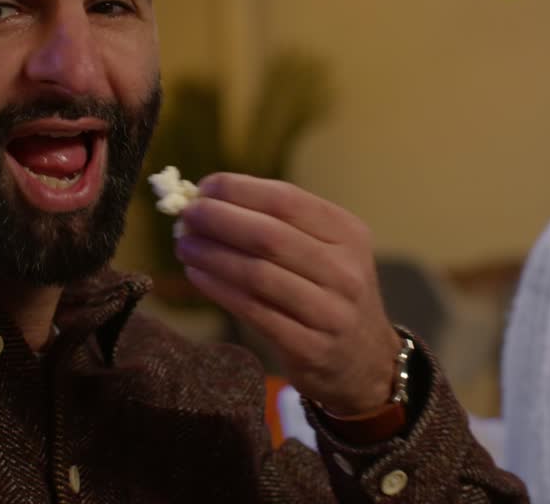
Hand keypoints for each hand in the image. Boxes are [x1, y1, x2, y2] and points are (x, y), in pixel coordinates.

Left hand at [174, 173, 402, 414]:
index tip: (204, 187)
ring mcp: (330, 311)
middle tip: (186, 216)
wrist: (366, 361)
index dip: (239, 190)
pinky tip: (196, 275)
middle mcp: (344, 269)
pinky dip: (219, 289)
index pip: (287, 200)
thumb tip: (212, 199)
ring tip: (184, 245)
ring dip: (212, 255)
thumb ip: (280, 224)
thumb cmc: (331, 293)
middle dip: (219, 220)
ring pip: (257, 274)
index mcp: (347, 233)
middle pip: (269, 236)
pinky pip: (253, 311)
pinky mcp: (309, 347)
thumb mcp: (327, 250)